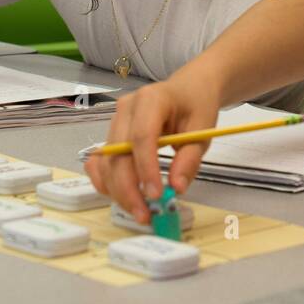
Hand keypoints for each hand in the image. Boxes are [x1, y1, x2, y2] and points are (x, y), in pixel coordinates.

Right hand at [83, 74, 220, 223]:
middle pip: (117, 153)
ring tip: (139, 211)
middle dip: (128, 188)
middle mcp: (126, 108)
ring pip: (106, 162)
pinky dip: (106, 182)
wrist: (188, 88)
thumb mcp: (203, 131)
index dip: (146, 169)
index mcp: (151, 99)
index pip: (141, 137)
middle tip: (145, 215)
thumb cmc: (196, 106)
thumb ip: (189, 159)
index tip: (156, 195)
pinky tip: (121, 197)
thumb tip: (176, 188)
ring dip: (118, 191)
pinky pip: (101, 162)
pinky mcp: (110, 134)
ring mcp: (115, 121)